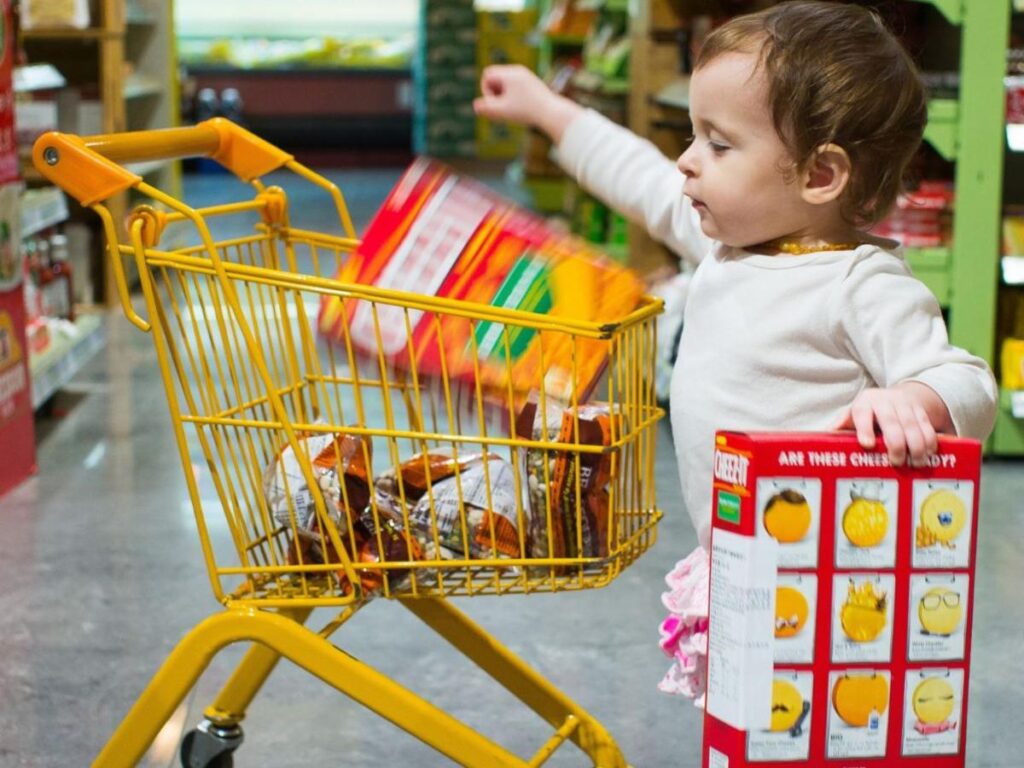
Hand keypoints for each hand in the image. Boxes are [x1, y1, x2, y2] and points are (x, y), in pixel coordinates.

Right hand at [474, 65, 582, 141]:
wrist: (552, 113)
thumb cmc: (527, 112)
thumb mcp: (502, 111)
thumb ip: (486, 108)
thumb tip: (476, 105)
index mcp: (510, 73)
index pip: (487, 74)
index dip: (485, 90)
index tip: (494, 103)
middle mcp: (518, 70)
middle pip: (495, 77)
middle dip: (493, 93)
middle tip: (501, 108)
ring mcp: (526, 76)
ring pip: (505, 82)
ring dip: (502, 95)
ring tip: (509, 109)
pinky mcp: (532, 83)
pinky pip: (515, 86)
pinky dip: (512, 96)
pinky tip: (518, 109)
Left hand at [833, 382, 951, 465]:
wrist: (897, 397)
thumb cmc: (869, 413)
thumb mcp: (853, 416)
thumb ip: (841, 426)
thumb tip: (822, 438)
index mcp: (864, 403)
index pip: (862, 413)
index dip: (864, 428)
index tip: (867, 444)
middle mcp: (885, 401)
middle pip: (891, 422)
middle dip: (896, 443)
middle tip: (896, 462)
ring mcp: (905, 405)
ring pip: (913, 426)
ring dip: (917, 446)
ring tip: (915, 463)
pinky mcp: (921, 412)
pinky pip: (928, 427)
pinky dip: (930, 442)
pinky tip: (928, 455)